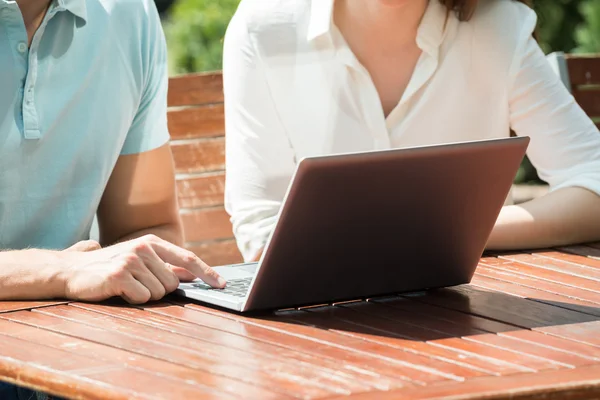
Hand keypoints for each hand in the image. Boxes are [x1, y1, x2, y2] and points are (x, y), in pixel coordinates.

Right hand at [61, 235, 225, 303]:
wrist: (72, 270)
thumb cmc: (111, 268)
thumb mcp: (141, 261)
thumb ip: (167, 266)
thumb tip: (194, 275)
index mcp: (153, 242)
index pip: (187, 258)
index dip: (207, 273)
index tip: (222, 285)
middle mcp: (144, 248)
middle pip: (173, 283)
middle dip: (159, 290)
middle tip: (138, 284)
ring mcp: (131, 260)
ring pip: (159, 292)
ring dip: (144, 295)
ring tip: (127, 286)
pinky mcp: (119, 275)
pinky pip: (142, 298)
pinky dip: (132, 300)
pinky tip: (118, 291)